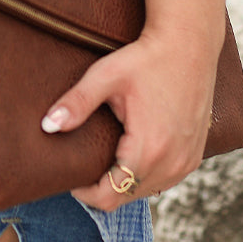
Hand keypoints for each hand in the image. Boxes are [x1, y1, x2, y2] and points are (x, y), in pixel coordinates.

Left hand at [41, 25, 220, 209]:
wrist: (188, 45)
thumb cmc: (146, 59)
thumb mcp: (106, 77)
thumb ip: (76, 103)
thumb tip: (47, 126)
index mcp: (148, 150)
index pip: (110, 196)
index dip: (85, 193)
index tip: (72, 177)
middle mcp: (172, 164)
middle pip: (127, 196)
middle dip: (103, 187)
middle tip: (86, 165)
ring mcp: (187, 163)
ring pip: (147, 191)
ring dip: (125, 182)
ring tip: (107, 158)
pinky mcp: (195, 156)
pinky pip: (165, 180)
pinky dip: (146, 175)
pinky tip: (133, 153)